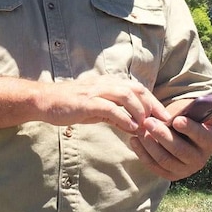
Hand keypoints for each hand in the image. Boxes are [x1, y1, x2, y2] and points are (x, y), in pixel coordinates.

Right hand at [43, 77, 171, 133]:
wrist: (45, 101)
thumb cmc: (70, 105)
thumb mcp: (96, 110)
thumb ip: (114, 115)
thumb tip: (134, 126)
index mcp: (108, 83)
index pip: (137, 88)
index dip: (154, 101)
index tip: (165, 116)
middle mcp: (105, 83)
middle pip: (137, 89)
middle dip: (153, 105)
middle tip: (164, 121)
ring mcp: (95, 91)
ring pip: (126, 95)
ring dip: (140, 110)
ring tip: (147, 125)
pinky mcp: (86, 102)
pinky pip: (110, 108)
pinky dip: (124, 118)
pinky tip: (131, 128)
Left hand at [127, 98, 211, 180]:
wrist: (182, 141)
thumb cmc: (191, 124)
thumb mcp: (202, 116)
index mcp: (208, 143)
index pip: (200, 137)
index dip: (189, 129)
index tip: (176, 120)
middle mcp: (198, 160)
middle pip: (179, 150)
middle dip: (163, 135)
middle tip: (149, 122)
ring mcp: (183, 170)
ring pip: (164, 159)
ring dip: (150, 145)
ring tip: (141, 130)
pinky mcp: (169, 175)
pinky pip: (154, 166)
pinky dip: (143, 154)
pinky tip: (134, 140)